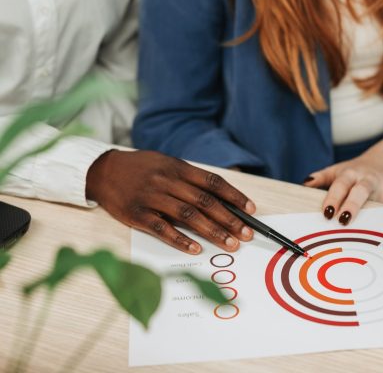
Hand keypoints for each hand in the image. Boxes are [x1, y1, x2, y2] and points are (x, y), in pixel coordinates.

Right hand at [86, 150, 255, 254]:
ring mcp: (151, 197)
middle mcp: (167, 180)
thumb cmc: (140, 168)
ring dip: (212, 231)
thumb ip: (189, 179)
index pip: (212, 182)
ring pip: (187, 215)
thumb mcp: (166, 164)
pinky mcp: (136, 214)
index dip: (234, 196)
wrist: (103, 170)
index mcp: (177, 167)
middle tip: (246, 234)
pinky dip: (180, 239)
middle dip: (229, 218)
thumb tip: (219, 198)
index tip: (251, 210)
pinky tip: (196, 248)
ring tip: (229, 243)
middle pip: (204, 201)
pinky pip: (161, 228)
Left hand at [303, 152, 382, 224]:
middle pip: (361, 191)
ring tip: (362, 234)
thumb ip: (321, 178)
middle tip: (344, 222)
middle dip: (353, 205)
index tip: (327, 213)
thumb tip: (305, 184)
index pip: (341, 184)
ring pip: (379, 206)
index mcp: (352, 172)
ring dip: (371, 220)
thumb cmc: (358, 171)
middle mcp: (370, 178)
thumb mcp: (338, 170)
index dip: (333, 198)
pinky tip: (380, 230)